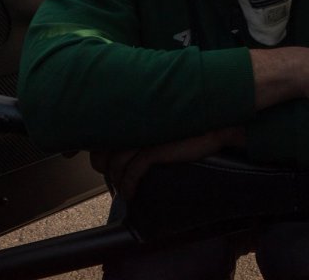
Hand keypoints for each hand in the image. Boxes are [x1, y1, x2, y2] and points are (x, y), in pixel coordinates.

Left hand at [90, 127, 244, 200]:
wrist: (214, 125)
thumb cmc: (186, 127)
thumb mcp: (156, 126)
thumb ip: (137, 132)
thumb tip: (116, 155)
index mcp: (130, 114)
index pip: (98, 137)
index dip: (94, 155)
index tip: (98, 168)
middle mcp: (132, 122)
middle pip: (100, 152)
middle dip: (105, 171)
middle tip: (114, 183)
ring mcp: (142, 134)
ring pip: (114, 164)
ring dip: (117, 182)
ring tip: (125, 192)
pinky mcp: (154, 148)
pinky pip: (132, 171)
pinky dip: (128, 186)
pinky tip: (130, 194)